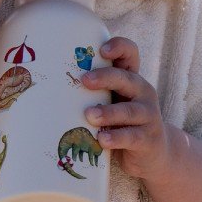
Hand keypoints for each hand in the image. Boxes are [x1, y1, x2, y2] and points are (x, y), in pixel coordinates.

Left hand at [80, 37, 172, 180]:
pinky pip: (132, 137)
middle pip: (126, 79)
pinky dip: (116, 138)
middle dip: (105, 77)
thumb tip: (48, 89)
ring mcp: (148, 116)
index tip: (102, 50)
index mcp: (131, 80)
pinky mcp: (148, 139)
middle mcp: (143, 93)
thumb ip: (92, 94)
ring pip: (129, 111)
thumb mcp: (111, 104)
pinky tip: (102, 140)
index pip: (130, 54)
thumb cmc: (121, 124)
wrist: (152, 154)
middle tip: (85, 80)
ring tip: (90, 115)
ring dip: (108, 112)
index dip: (119, 47)